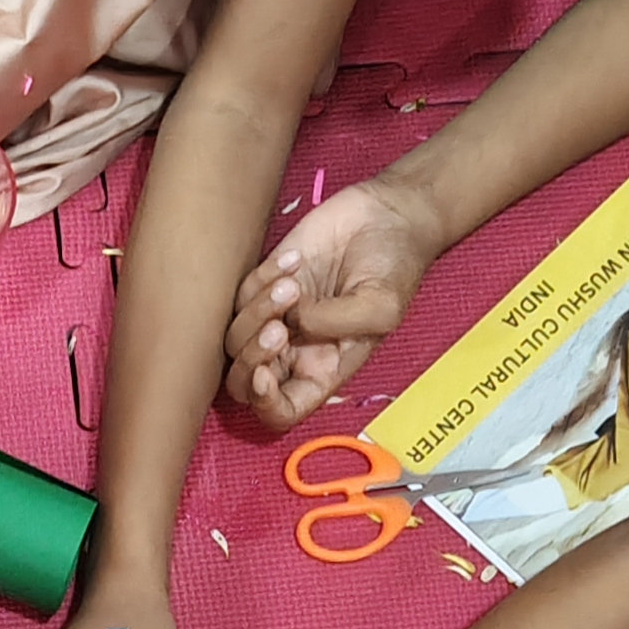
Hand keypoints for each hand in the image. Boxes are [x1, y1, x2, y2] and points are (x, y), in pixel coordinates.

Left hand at [222, 175, 443, 430]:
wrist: (389, 217)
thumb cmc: (394, 269)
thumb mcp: (380, 306)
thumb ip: (336, 323)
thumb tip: (292, 322)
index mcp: (325, 369)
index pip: (282, 411)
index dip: (264, 403)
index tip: (265, 373)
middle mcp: (295, 350)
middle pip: (244, 383)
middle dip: (251, 359)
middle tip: (279, 326)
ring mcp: (277, 316)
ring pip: (234, 339)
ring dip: (257, 312)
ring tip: (293, 284)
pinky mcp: (265, 281)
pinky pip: (239, 295)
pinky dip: (260, 279)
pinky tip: (295, 260)